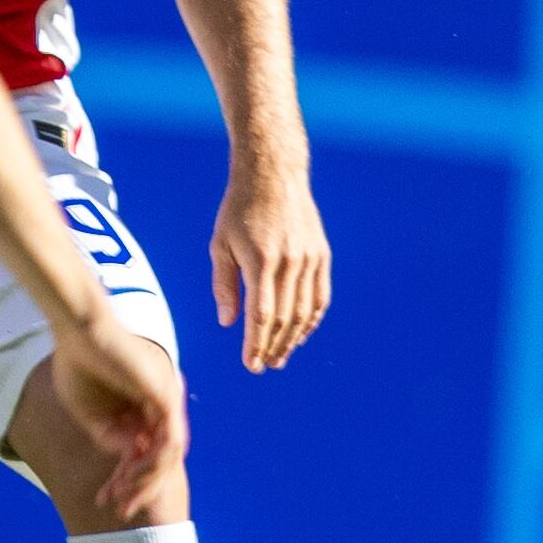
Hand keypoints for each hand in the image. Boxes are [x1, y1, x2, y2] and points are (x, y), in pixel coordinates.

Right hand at [49, 313, 188, 517]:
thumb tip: (128, 458)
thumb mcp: (91, 414)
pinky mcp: (167, 397)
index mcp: (143, 407)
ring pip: (167, 455)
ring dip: (145, 482)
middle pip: (160, 459)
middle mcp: (161, 406)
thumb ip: (110, 437)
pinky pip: (168, 442)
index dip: (124, 479)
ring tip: (124, 499)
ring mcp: (167, 401)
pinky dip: (152, 463)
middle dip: (140, 488)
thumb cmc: (79, 364)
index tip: (105, 498)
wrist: (79, 332)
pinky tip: (130, 476)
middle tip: (121, 510)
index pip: (143, 452)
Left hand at [211, 162, 329, 371]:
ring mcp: (310, 259)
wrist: (274, 177)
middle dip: (273, 346)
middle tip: (264, 365)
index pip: (261, 315)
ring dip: (293, 338)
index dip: (256, 344)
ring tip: (281, 356)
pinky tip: (299, 333)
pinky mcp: (322, 255)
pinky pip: (320, 296)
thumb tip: (229, 323)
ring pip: (305, 311)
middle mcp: (290, 262)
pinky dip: (311, 319)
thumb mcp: (220, 245)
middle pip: (285, 318)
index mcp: (261, 261)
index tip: (251, 364)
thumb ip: (224, 286)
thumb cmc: (238, 211)